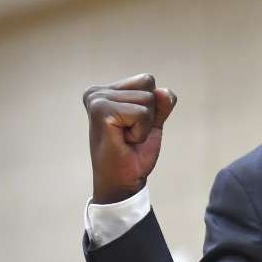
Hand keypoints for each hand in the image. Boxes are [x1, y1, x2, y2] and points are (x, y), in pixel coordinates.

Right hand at [83, 74, 176, 203]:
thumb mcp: (153, 123)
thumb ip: (161, 104)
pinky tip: (125, 140)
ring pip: (148, 100)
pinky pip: (142, 113)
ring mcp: (97, 100)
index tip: (134, 125)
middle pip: (149, 87)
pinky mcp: (101, 110)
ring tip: (127, 137)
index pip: (147, 81)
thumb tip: (164, 91)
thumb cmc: (135, 153)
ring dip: (145, 125)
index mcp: (106, 91)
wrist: (123, 180)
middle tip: (130, 134)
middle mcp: (97, 92)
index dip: (152, 107)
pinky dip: (141, 131)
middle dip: (149, 115)